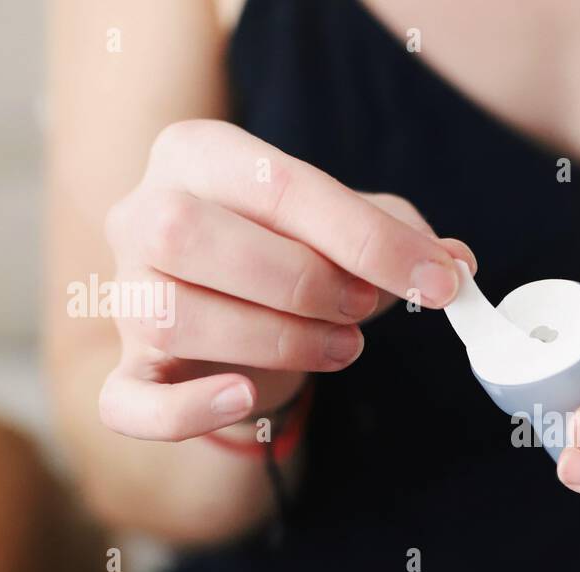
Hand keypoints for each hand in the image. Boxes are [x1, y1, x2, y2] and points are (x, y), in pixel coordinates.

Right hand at [98, 119, 474, 439]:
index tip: (438, 282)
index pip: (278, 184)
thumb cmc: (291, 255)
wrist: (236, 315)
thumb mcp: (348, 229)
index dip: (369, 239)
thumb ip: (399, 237)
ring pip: (169, 315)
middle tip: (363, 310)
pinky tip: (246, 398)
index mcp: (198, 154)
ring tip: (343, 347)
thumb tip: (455, 264)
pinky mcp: (126, 372)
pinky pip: (128, 400)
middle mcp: (143, 213)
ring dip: (275, 340)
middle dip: (300, 280)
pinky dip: (186, 410)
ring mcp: (124, 294)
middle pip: (188, 233)